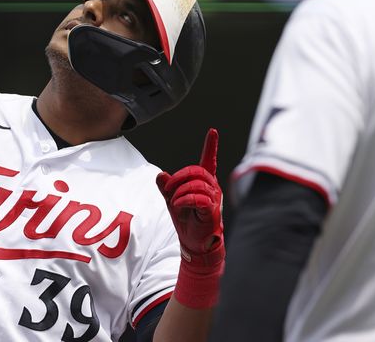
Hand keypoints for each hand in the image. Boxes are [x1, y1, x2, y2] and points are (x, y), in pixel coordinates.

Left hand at [156, 128, 224, 308]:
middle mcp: (212, 187)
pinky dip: (183, 201)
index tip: (213, 131)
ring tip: (176, 204)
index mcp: (204, 182)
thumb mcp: (172, 200)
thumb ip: (166, 187)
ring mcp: (214, 198)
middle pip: (195, 170)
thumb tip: (160, 175)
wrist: (194, 242)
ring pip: (195, 184)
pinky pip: (197, 198)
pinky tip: (179, 207)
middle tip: (169, 191)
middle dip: (177, 179)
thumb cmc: (186, 220)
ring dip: (179, 193)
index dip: (211, 146)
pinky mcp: (212, 210)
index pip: (208, 160)